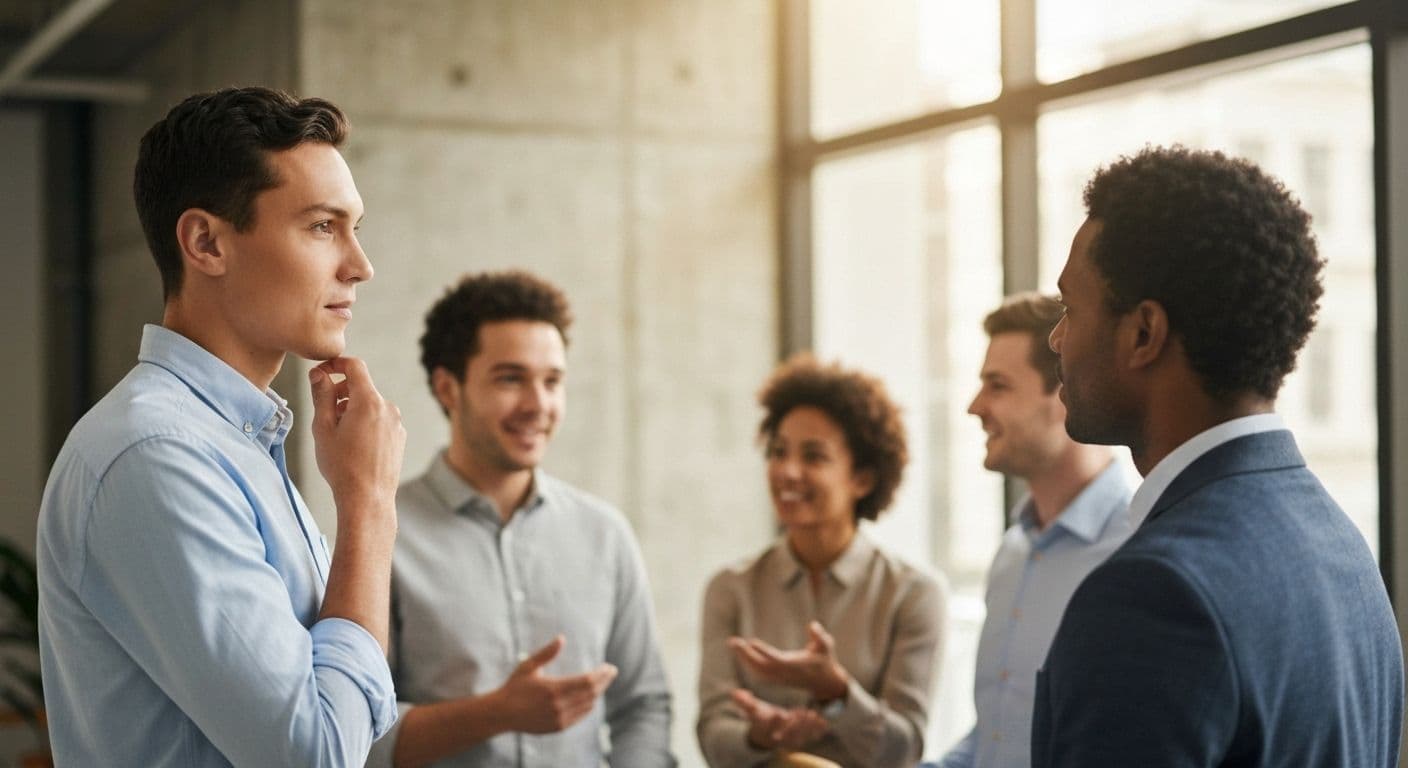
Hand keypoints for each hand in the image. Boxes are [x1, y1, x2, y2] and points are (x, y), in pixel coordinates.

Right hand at [308, 358, 404, 522]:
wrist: (367, 498)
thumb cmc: (342, 466)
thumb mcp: (323, 428)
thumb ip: (321, 396)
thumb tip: (318, 374)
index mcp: (369, 401)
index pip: (355, 366)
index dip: (336, 364)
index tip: (322, 373)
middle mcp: (388, 408)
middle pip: (362, 387)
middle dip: (341, 392)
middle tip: (324, 411)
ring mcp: (396, 423)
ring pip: (370, 405)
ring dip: (352, 409)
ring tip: (338, 433)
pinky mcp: (399, 437)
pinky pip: (380, 420)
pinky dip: (365, 423)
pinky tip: (354, 444)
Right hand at [496, 635, 617, 733]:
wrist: (502, 714)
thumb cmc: (515, 686)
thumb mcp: (528, 666)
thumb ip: (547, 653)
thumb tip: (562, 638)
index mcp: (553, 689)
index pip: (587, 681)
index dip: (601, 674)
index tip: (609, 666)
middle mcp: (559, 706)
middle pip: (592, 693)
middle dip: (605, 681)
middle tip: (612, 671)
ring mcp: (560, 718)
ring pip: (588, 704)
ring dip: (598, 692)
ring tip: (603, 681)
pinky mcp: (558, 727)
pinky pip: (581, 715)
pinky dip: (589, 705)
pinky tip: (591, 697)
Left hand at [729, 621, 849, 700]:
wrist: (825, 683)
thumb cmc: (825, 660)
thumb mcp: (826, 645)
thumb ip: (819, 636)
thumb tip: (812, 625)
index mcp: (795, 666)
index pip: (776, 659)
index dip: (763, 651)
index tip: (750, 642)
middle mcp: (785, 674)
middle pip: (761, 666)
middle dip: (746, 655)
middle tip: (733, 641)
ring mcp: (779, 678)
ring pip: (757, 671)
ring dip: (744, 659)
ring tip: (734, 643)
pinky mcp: (776, 680)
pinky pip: (759, 673)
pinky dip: (748, 664)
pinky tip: (741, 652)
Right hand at [731, 689, 830, 749]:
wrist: (768, 735)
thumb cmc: (760, 718)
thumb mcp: (752, 710)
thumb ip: (744, 702)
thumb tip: (734, 693)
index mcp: (764, 729)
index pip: (766, 727)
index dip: (771, 722)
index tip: (776, 714)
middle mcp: (777, 737)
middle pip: (784, 734)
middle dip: (792, 725)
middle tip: (799, 712)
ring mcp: (789, 740)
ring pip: (798, 737)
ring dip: (806, 727)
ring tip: (812, 714)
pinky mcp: (801, 739)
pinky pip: (809, 737)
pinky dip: (816, 731)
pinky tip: (822, 721)